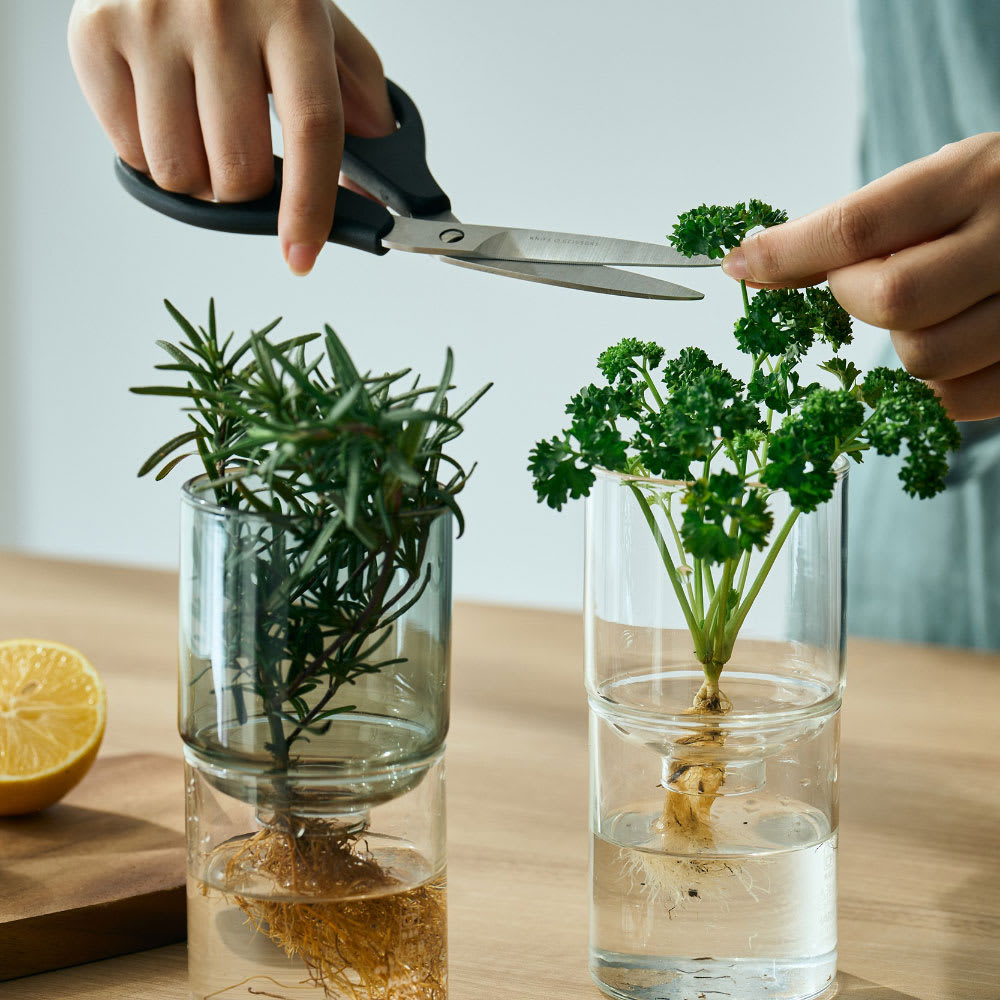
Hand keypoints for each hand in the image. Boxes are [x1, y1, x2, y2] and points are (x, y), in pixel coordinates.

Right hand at [68, 0, 393, 275]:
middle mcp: (218, 13)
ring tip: (204, 138)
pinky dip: (150, 155)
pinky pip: (128, 150)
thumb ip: (357, 99)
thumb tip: (370, 185)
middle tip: (247, 162)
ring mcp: (151, 23)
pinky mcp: (95, 34)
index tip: (302, 255)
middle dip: (249, 191)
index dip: (309, 208)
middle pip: (239, 171)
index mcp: (292, 13)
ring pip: (179, 173)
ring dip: (199, 180)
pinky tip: (165, 116)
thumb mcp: (319, 22)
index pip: (312, 130)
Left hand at [720, 133, 999, 420]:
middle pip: (892, 300)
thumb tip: (752, 264)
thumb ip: (857, 226)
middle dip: (856, 299)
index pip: (860, 225)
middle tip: (865, 282)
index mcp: (979, 177)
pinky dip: (933, 385)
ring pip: (923, 358)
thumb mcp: (942, 186)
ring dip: (900, 342)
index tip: (740, 264)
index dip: (787, 252)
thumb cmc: (998, 206)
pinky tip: (949, 344)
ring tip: (925, 309)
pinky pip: (958, 401)